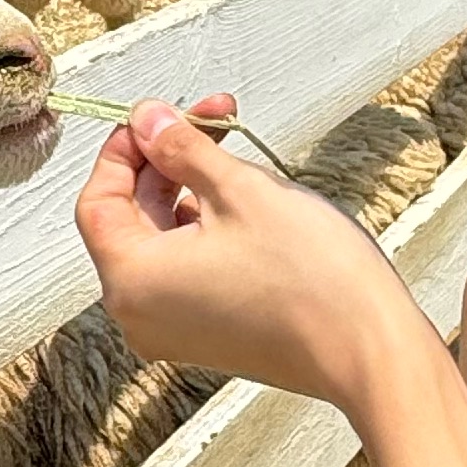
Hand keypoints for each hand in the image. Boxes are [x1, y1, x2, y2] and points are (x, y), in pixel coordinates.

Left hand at [73, 100, 422, 409]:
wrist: (370, 349)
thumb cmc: (311, 278)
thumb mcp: (238, 189)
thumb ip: (180, 148)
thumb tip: (146, 119)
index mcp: (132, 281)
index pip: (97, 200)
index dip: (125, 150)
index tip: (158, 117)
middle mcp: (141, 315)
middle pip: (130, 219)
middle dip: (167, 162)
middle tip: (211, 118)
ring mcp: (175, 330)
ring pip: (163, 242)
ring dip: (192, 190)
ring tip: (240, 158)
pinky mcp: (209, 335)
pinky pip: (188, 270)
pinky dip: (207, 229)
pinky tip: (248, 202)